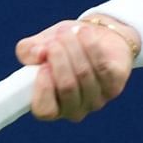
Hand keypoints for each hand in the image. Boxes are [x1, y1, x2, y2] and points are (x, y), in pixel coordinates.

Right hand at [15, 19, 133, 120]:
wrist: (91, 37)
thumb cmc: (60, 46)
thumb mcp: (39, 44)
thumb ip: (27, 50)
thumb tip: (38, 53)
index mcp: (51, 106)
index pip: (45, 110)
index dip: (43, 88)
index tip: (42, 65)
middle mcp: (73, 110)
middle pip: (67, 87)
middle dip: (59, 57)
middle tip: (55, 40)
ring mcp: (96, 101)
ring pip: (84, 74)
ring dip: (74, 48)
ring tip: (68, 31)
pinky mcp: (114, 87)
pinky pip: (102, 67)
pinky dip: (91, 46)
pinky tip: (84, 33)